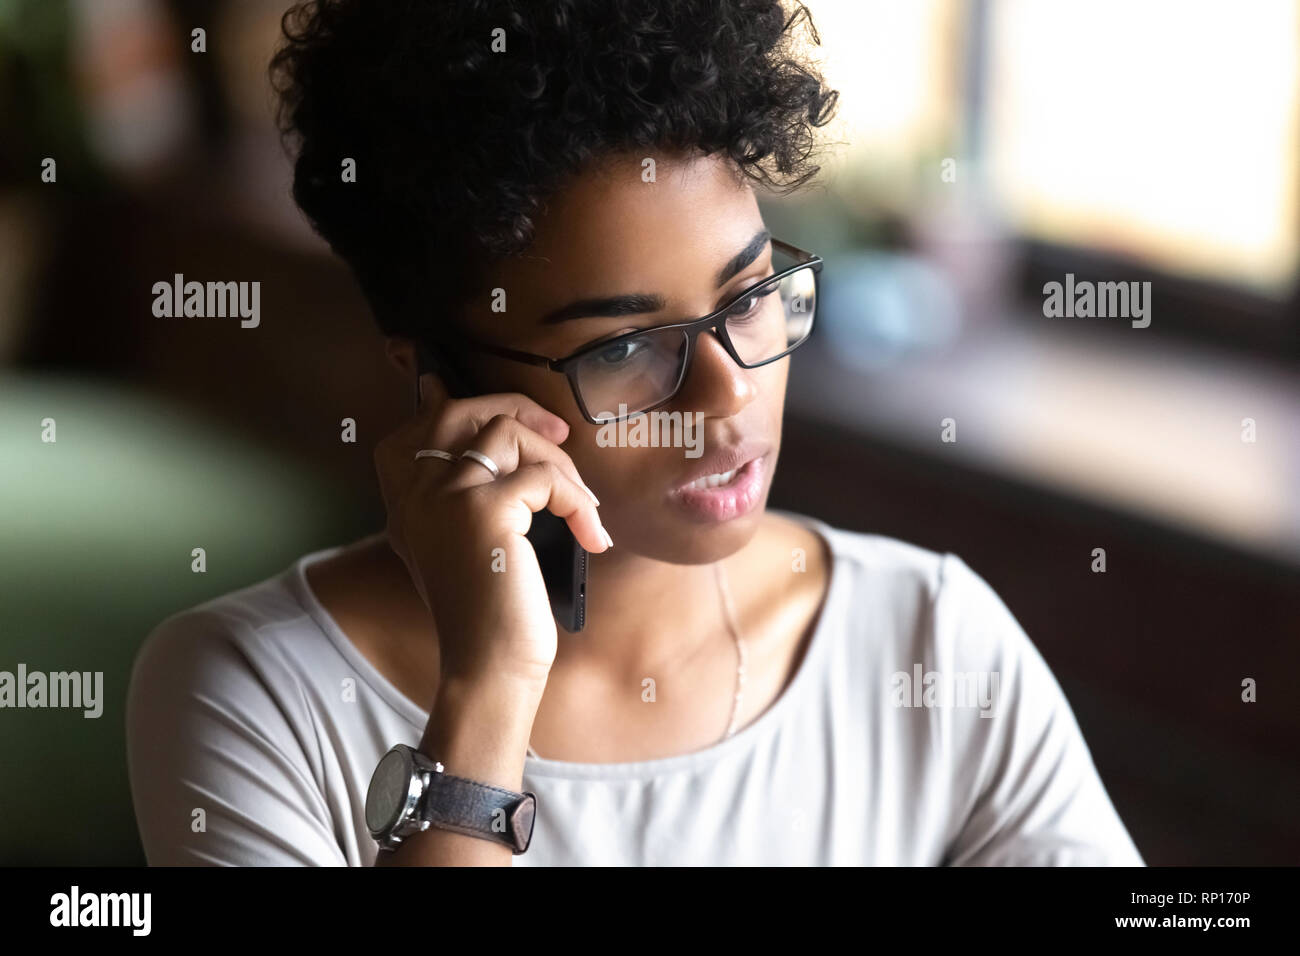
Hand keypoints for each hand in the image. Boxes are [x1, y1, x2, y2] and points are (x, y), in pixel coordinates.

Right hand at [374, 373, 610, 687]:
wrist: (488, 668)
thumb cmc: (490, 613)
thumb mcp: (467, 546)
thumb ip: (470, 497)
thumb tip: (509, 448)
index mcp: (406, 501)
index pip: (423, 422)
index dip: (473, 406)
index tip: (521, 424)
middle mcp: (415, 492)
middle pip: (459, 410)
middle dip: (516, 410)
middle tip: (559, 438)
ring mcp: (445, 496)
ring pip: (506, 432)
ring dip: (558, 462)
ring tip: (581, 507)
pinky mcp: (483, 511)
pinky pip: (545, 477)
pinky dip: (578, 502)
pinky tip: (592, 537)